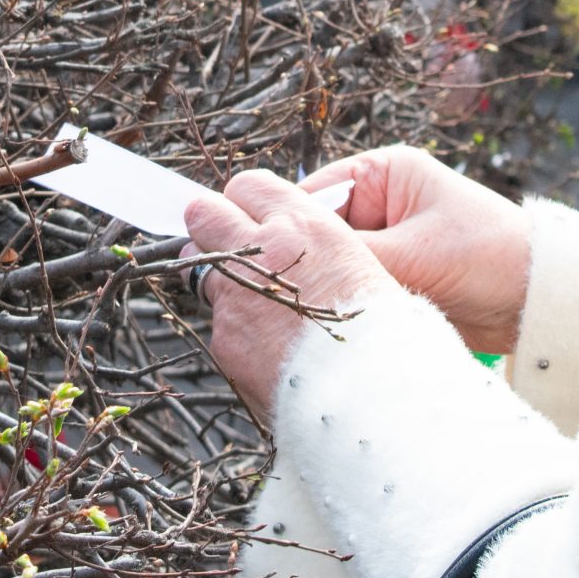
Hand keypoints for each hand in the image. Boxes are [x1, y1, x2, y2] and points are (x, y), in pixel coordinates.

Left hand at [185, 171, 405, 423]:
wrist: (374, 393)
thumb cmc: (379, 328)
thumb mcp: (355, 261)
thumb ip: (308, 241)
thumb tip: (277, 232)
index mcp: (303, 225)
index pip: (246, 185)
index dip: (247, 201)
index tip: (250, 214)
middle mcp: (263, 252)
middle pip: (202, 213)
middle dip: (210, 225)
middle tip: (225, 242)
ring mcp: (236, 296)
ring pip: (199, 268)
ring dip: (217, 275)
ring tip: (252, 299)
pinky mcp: (224, 338)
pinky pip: (218, 322)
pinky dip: (236, 329)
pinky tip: (268, 346)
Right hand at [303, 147, 531, 354]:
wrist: (539, 300)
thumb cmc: (489, 256)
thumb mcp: (415, 254)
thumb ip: (353, 257)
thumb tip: (293, 264)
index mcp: (383, 174)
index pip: (311, 195)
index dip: (283, 226)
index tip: (260, 259)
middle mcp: (379, 203)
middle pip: (315, 232)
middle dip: (305, 262)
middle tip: (282, 294)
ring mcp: (385, 242)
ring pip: (332, 265)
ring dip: (327, 287)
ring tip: (310, 311)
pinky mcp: (394, 277)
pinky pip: (352, 289)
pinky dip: (345, 304)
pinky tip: (332, 322)